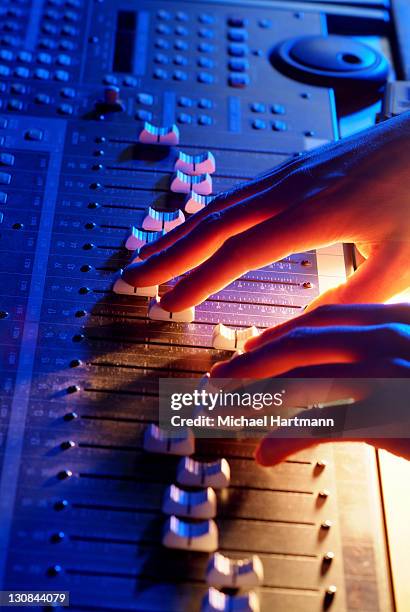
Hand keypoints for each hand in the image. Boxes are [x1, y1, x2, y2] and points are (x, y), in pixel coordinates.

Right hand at [123, 113, 409, 310]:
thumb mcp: (397, 262)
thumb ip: (348, 299)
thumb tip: (302, 329)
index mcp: (311, 215)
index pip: (237, 254)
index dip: (198, 281)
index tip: (169, 304)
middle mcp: (289, 189)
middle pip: (211, 224)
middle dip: (167, 253)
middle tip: (131, 275)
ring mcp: (288, 174)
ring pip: (219, 205)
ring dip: (179, 232)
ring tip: (150, 253)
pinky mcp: (294, 168)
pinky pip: (237, 194)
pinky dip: (206, 215)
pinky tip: (197, 227)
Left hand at [208, 303, 409, 464]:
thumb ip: (378, 350)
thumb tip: (339, 361)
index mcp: (390, 316)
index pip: (320, 318)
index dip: (277, 334)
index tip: (249, 348)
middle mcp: (383, 336)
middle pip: (297, 347)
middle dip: (248, 365)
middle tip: (216, 381)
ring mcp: (384, 373)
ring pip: (298, 383)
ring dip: (251, 400)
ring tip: (222, 414)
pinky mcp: (386, 414)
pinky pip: (321, 425)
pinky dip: (286, 439)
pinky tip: (266, 452)